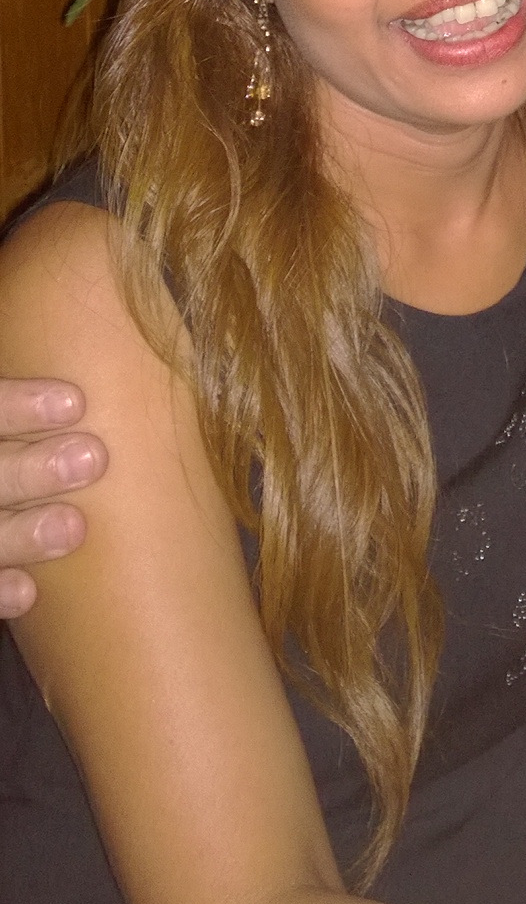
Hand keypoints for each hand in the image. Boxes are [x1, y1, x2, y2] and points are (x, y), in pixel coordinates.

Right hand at [0, 377, 104, 617]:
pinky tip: (29, 592)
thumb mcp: (34, 410)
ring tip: (75, 527)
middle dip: (29, 468)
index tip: (76, 403)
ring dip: (20, 531)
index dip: (17, 406)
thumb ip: (52, 386)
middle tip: (94, 459)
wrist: (18, 496)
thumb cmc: (40, 438)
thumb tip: (131, 311)